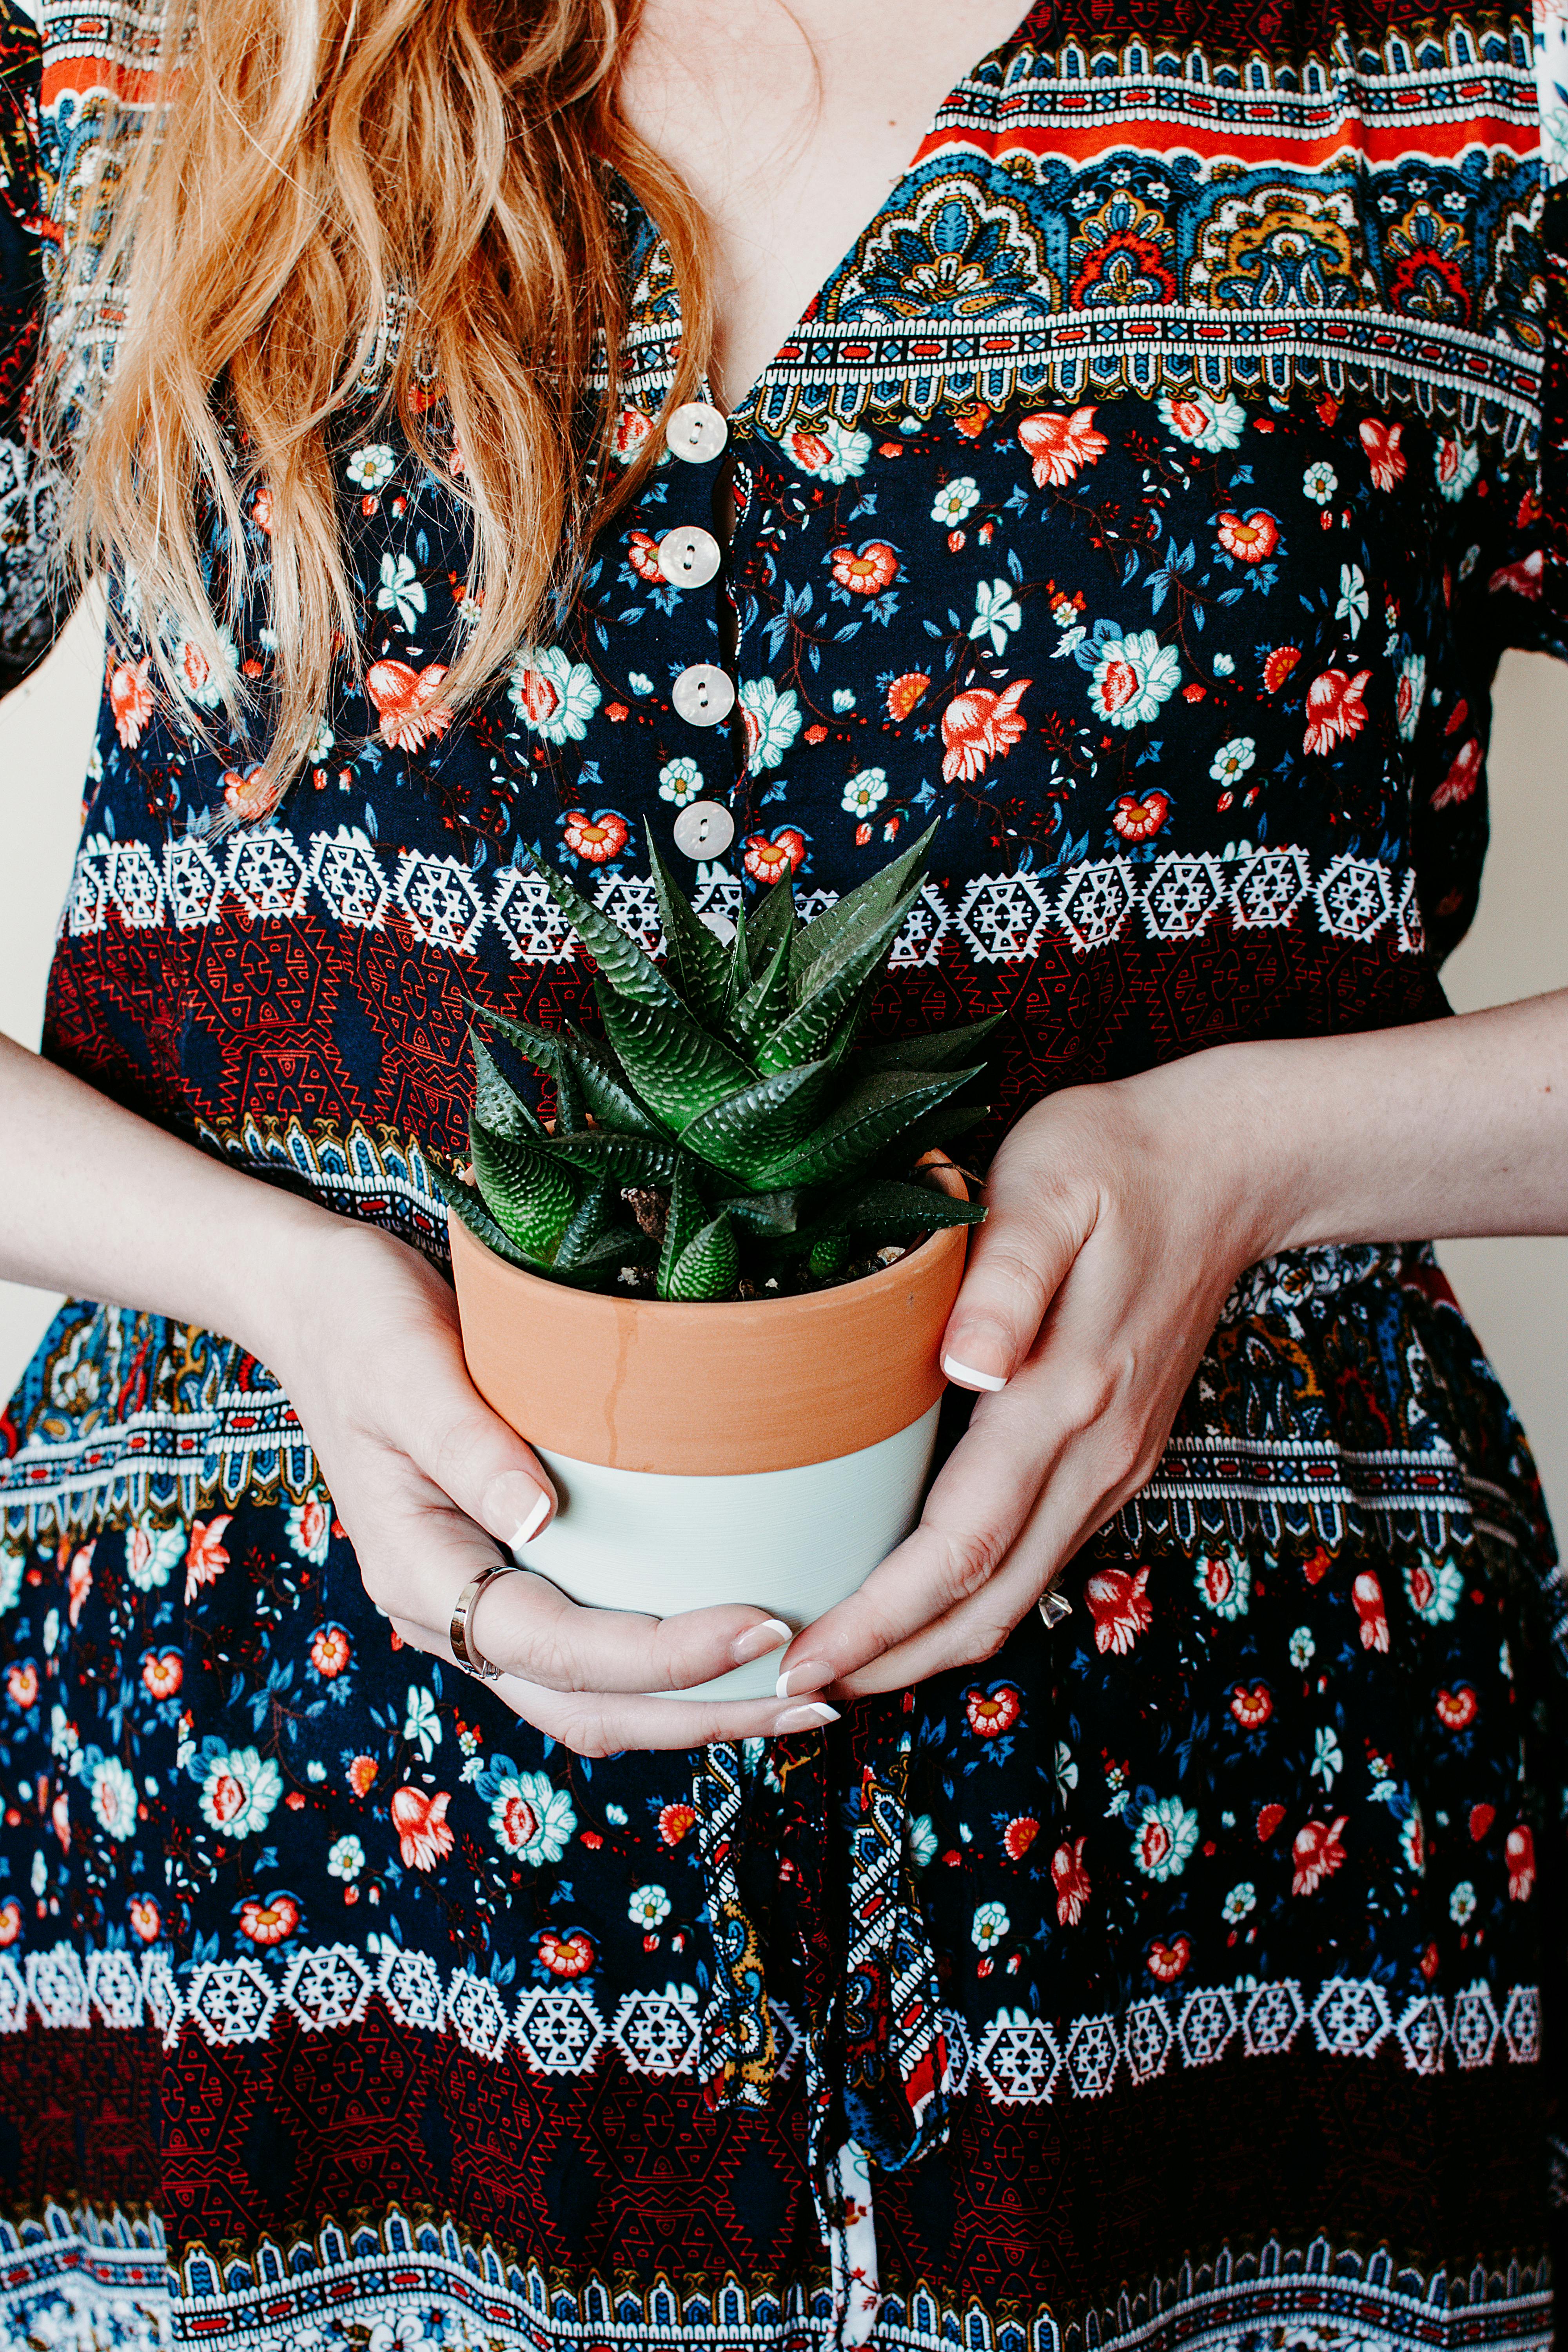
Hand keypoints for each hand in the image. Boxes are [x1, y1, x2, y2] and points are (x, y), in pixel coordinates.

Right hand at [263, 1218, 835, 1752]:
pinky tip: (738, 1650)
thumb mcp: (404, 1365)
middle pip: (588, 1707)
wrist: (321, 1309)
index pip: (559, 1648)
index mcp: (417, 1572)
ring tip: (800, 1696)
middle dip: (703, 1713)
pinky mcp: (509, 1578)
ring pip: (594, 1700)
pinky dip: (670, 1670)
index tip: (767, 1624)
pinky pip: (594, 1656)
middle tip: (816, 1699)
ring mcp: (478, 1603)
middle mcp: (447, 1612)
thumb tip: (539, 1519)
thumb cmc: (363, 1325)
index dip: (666, 1655)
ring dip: (695, 1708)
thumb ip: (467, 1444)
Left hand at [773, 1056, 1278, 1697]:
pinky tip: (910, 1600)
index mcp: (1064, 1397)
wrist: (1225, 1167)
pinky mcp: (1113, 1454)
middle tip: (789, 1689)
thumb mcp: (1048, 1190)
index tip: (801, 1658)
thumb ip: (1005, 1281)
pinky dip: (967, 1599)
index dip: (877, 1617)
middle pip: (987, 1600)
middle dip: (890, 1661)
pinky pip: (1035, 1556)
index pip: (958, 1546)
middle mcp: (1095, 1452)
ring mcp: (1111, 1462)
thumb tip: (969, 1364)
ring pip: (1015, 1591)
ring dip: (927, 1642)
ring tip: (836, 1664)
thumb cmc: (1113, 1163)